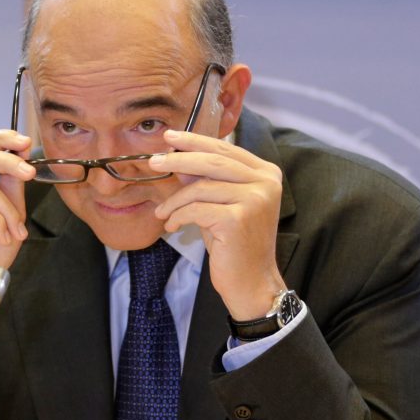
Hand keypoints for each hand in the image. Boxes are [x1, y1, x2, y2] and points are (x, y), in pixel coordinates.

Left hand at [149, 130, 286, 320]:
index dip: (195, 140)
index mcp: (266, 173)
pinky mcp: (238, 218)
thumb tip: (179, 157)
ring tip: (162, 212)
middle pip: (212, 161)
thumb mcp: (220, 204)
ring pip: (200, 187)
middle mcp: (265, 182)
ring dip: (174, 200)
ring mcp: (254, 199)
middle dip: (178, 159)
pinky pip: (195, 209)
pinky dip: (178, 216)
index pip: (225, 148)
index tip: (170, 137)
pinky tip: (172, 225)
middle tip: (154, 161)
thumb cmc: (233, 243)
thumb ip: (206, 179)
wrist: (250, 282)